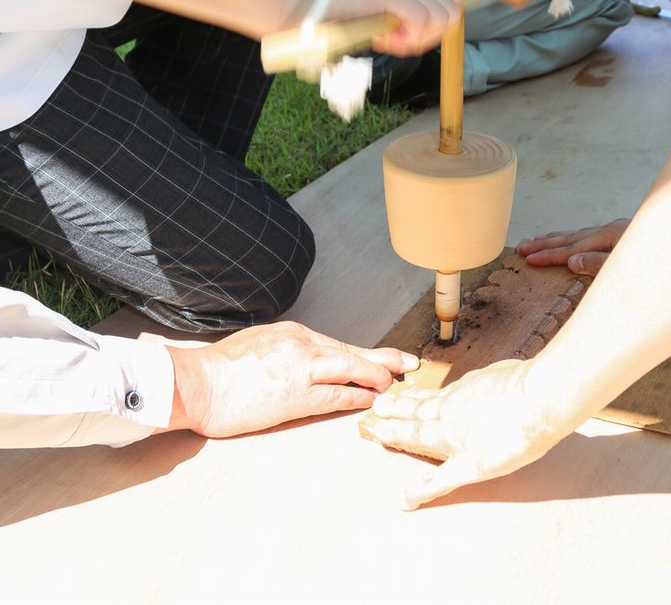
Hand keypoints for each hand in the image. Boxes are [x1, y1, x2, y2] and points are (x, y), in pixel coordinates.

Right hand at [166, 321, 418, 437]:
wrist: (197, 383)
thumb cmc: (220, 370)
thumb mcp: (258, 345)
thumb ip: (283, 350)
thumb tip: (300, 360)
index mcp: (292, 334)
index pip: (337, 344)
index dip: (363, 354)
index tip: (382, 358)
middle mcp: (302, 345)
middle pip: (352, 351)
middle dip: (383, 358)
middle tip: (408, 363)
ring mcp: (301, 368)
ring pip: (351, 367)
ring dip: (376, 376)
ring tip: (396, 383)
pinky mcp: (296, 394)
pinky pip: (335, 395)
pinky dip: (356, 396)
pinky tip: (371, 400)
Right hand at [330, 0, 461, 57]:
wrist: (298, 8)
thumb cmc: (335, 19)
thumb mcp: (380, 18)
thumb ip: (406, 19)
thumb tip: (435, 33)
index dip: (436, 28)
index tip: (408, 39)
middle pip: (452, 8)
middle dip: (430, 36)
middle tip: (398, 42)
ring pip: (440, 15)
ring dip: (417, 39)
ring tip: (387, 39)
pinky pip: (421, 20)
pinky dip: (406, 39)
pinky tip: (381, 39)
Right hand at [365, 357, 565, 508]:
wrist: (539, 397)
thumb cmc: (509, 438)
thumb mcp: (471, 471)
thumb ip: (436, 483)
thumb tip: (404, 499)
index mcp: (444, 431)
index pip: (411, 432)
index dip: (392, 431)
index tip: (374, 427)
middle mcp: (450, 406)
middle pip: (418, 408)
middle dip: (397, 408)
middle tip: (378, 402)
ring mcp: (468, 388)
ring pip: (435, 394)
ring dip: (416, 395)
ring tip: (403, 393)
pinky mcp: (487, 377)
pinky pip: (458, 383)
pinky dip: (445, 386)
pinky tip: (451, 386)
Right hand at [517, 219, 628, 274]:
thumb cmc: (658, 267)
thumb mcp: (628, 268)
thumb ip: (599, 263)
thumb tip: (571, 261)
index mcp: (611, 234)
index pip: (573, 248)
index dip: (550, 254)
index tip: (529, 259)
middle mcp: (612, 229)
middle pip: (572, 237)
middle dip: (546, 243)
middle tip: (522, 246)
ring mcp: (618, 230)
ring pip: (580, 235)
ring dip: (558, 239)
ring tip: (538, 240)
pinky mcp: (624, 236)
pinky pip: (591, 237)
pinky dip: (575, 240)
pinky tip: (572, 241)